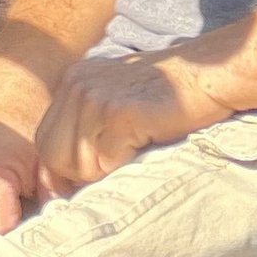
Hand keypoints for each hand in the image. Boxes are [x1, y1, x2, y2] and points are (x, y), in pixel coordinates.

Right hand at [0, 114, 47, 253]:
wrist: (6, 102)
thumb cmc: (28, 129)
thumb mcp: (50, 166)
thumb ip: (54, 204)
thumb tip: (58, 240)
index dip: (21, 246)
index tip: (40, 249)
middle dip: (5, 248)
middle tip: (31, 243)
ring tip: (15, 227)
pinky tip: (0, 220)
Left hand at [35, 49, 226, 191]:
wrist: (211, 73)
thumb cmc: (171, 99)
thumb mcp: (117, 105)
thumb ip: (88, 130)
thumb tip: (60, 183)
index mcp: (72, 81)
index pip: (45, 141)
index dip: (66, 169)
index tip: (91, 179)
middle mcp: (76, 84)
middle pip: (53, 155)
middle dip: (81, 174)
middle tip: (116, 167)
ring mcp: (93, 96)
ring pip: (77, 164)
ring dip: (106, 171)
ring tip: (136, 150)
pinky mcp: (116, 112)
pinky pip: (104, 163)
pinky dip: (125, 166)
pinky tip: (147, 143)